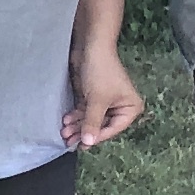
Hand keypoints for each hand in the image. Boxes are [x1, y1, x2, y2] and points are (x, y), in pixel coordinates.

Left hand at [63, 35, 143, 150]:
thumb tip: (89, 143)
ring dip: (77, 126)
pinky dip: (76, 116)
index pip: (113, 128)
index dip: (97, 137)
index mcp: (130, 108)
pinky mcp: (93, 96)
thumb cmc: (100, 73)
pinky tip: (66, 121)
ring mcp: (106, 102)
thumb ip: (92, 122)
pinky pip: (85, 111)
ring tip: (63, 133)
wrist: (90, 48)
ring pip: (91, 119)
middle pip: (101, 125)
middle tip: (67, 141)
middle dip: (84, 132)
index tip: (82, 146)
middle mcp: (120, 107)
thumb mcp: (97, 100)